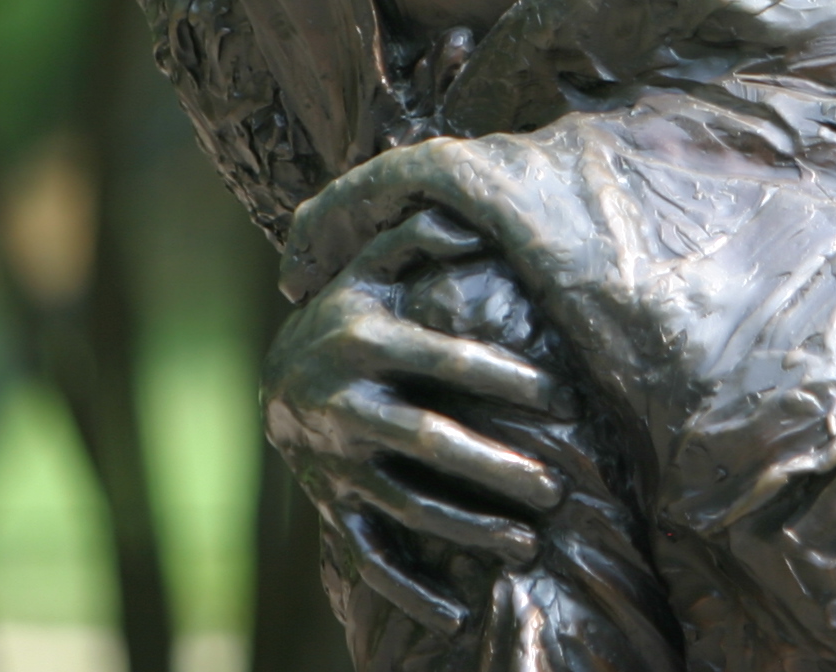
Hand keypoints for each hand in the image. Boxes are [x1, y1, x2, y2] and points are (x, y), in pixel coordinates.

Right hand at [264, 213, 566, 631]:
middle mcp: (346, 404)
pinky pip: (368, 554)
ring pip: (407, 503)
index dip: (503, 378)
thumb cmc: (350, 311)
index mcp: (365, 340)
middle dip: (492, 467)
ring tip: (528, 543)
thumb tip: (473, 222)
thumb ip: (419, 235)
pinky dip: (407, 588)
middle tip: (555, 488)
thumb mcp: (374, 265)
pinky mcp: (331, 504)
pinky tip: (454, 613)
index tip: (562, 396)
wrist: (273, 374)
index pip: (444, 360)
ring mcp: (336, 462)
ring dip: (467, 528)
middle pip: (427, 442)